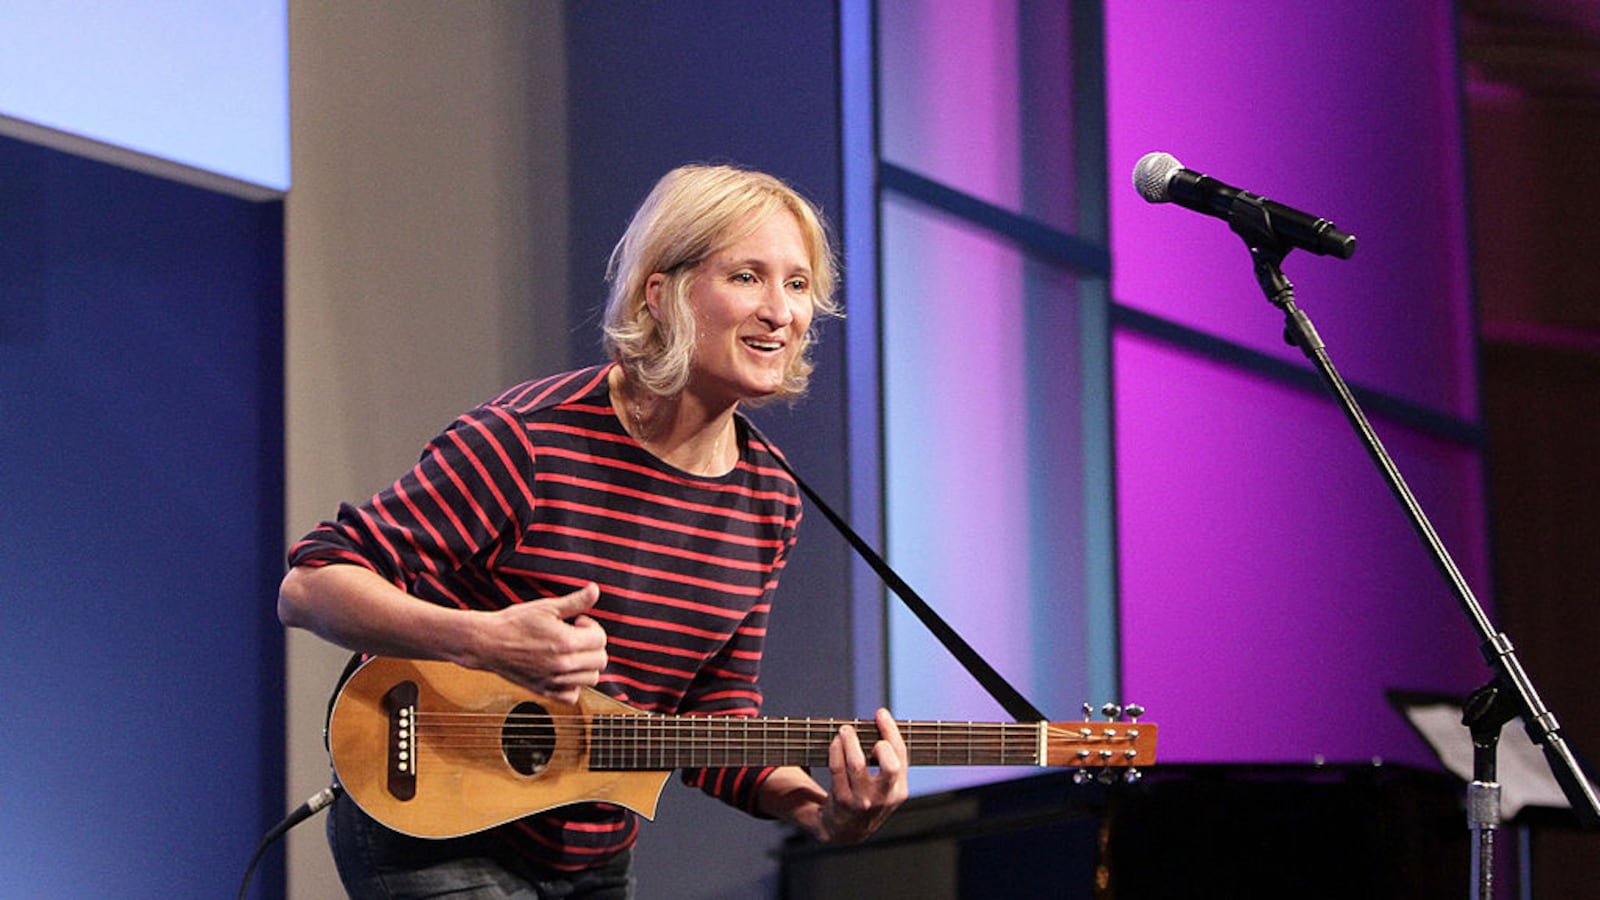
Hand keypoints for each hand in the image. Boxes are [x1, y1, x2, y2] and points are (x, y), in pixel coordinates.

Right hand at [474, 583, 608, 703]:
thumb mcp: (547, 607)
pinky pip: (571, 697)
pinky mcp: (543, 691)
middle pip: (600, 660)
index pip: (601, 639)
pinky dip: (573, 686)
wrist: (487, 642)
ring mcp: (553, 681)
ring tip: (570, 652)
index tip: (577, 622)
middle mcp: (563, 665)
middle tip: (575, 636)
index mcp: (566, 642)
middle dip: (592, 645)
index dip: (592, 627)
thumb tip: (595, 590)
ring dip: (586, 665)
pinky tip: (564, 671)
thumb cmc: (514, 623)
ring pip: (591, 679)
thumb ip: (575, 601)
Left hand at [818, 708, 908, 843]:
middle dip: (881, 744)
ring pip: (857, 764)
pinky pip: (837, 769)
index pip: (901, 756)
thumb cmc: (868, 799)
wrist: (846, 831)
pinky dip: (836, 750)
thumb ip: (890, 760)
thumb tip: (882, 720)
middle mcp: (884, 797)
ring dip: (850, 741)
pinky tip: (836, 742)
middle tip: (869, 732)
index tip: (881, 713)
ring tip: (845, 730)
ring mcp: (862, 801)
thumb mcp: (887, 787)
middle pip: (890, 766)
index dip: (891, 731)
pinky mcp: (842, 800)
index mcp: (899, 790)